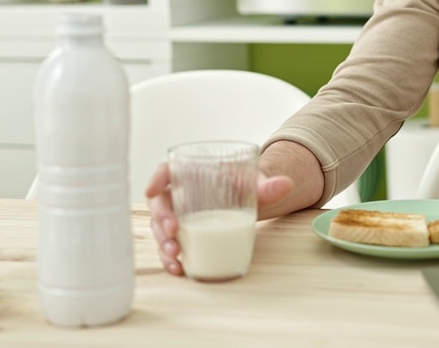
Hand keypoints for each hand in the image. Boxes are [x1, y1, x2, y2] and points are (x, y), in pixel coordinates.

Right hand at [145, 162, 293, 276]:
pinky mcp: (184, 236)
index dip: (156, 179)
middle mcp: (180, 195)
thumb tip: (287, 184)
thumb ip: (267, 185)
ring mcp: (179, 217)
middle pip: (160, 204)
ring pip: (161, 229)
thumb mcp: (255, 181)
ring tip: (175, 256)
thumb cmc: (245, 183)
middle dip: (161, 220)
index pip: (166, 171)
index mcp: (191, 173)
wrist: (249, 198)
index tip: (152, 190)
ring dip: (164, 243)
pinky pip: (171, 246)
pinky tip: (179, 268)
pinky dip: (172, 258)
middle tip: (174, 232)